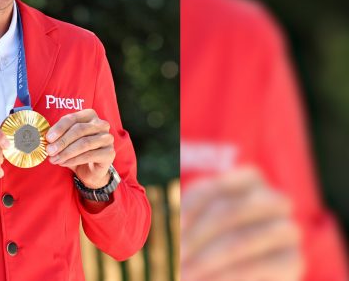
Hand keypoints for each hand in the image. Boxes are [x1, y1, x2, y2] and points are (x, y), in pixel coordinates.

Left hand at [45, 109, 114, 188]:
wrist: (90, 170)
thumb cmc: (76, 151)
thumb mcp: (65, 141)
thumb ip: (57, 136)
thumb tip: (44, 138)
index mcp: (89, 115)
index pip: (72, 118)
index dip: (59, 128)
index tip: (48, 138)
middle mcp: (101, 124)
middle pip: (79, 130)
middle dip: (62, 141)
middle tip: (49, 151)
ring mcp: (107, 138)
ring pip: (84, 143)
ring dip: (66, 152)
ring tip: (54, 159)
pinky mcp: (110, 153)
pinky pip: (89, 155)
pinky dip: (74, 160)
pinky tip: (64, 163)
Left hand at [181, 167, 302, 280]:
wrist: (241, 274)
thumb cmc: (217, 242)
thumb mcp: (201, 224)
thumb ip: (186, 218)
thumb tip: (158, 226)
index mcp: (251, 180)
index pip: (211, 190)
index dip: (186, 209)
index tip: (169, 230)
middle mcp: (275, 199)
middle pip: (227, 211)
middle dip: (194, 237)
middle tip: (173, 257)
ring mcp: (288, 229)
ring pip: (239, 240)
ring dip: (205, 259)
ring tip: (183, 274)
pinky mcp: (293, 260)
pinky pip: (254, 266)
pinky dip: (224, 276)